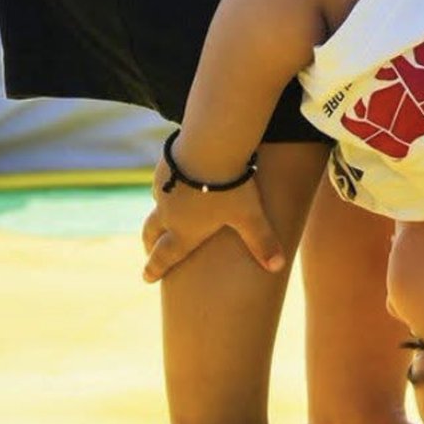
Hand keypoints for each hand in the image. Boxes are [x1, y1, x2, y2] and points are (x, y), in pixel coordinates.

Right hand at [142, 153, 285, 282]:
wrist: (210, 146)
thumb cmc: (230, 186)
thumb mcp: (249, 215)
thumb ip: (262, 241)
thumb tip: (278, 267)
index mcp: (185, 231)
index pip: (165, 256)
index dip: (154, 269)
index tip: (146, 277)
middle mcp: (169, 213)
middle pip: (151, 232)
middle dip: (149, 244)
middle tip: (149, 250)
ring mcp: (164, 188)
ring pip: (156, 205)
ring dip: (157, 214)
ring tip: (161, 216)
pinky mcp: (165, 165)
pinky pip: (161, 180)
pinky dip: (164, 186)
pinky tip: (173, 181)